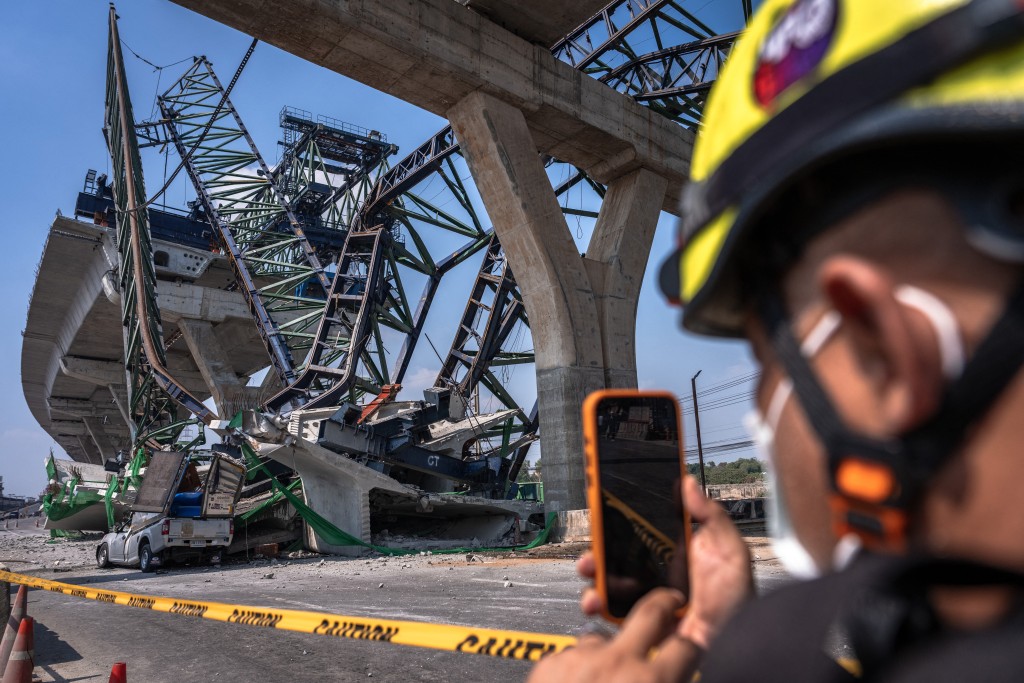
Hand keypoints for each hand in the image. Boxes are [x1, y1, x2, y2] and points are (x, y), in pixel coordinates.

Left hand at [527, 589, 701, 682]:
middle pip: (650, 612)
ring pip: (603, 638)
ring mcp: (581, 659)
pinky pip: (572, 655)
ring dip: (609, 653)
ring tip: (605, 682)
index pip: (688, 646)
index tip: (692, 642)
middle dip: (663, 605)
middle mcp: (617, 663)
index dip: (693, 643)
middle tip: (668, 603)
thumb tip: (672, 679)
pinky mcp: (550, 662)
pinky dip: (577, 669)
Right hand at [575, 477, 752, 647]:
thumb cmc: (737, 602)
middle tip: (592, 552)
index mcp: (674, 550)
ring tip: (592, 575)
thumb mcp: (731, 552)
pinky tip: (598, 601)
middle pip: (615, 554)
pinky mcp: (638, 620)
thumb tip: (687, 483)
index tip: (602, 509)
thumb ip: (711, 516)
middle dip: (596, 550)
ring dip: (592, 576)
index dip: (617, 520)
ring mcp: (644, 596)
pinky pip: (610, 610)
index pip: (639, 529)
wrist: (732, 645)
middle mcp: (655, 571)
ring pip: (606, 580)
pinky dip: (597, 604)